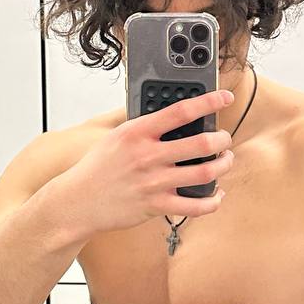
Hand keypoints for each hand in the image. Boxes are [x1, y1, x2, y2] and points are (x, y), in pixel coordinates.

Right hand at [60, 87, 234, 233]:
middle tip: (224, 138)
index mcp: (137, 132)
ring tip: (225, 161)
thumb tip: (174, 117)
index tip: (224, 97)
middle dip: (222, 139)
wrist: (78, 201)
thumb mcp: (116, 136)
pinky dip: (213, 200)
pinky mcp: (156, 206)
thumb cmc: (99, 167)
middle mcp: (147, 156)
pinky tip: (217, 194)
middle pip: (201, 144)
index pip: (180, 111)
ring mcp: (153, 182)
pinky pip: (196, 206)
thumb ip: (144, 127)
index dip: (208, 102)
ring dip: (223, 165)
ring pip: (205, 173)